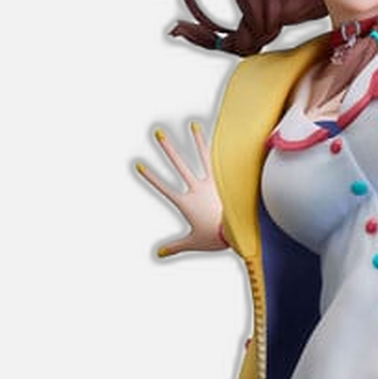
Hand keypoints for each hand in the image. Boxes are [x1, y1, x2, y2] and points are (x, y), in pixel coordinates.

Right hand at [135, 121, 224, 256]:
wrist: (238, 233)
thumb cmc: (216, 238)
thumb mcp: (193, 243)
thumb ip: (175, 247)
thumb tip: (158, 254)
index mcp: (186, 203)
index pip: (163, 187)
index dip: (150, 176)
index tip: (138, 164)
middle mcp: (197, 189)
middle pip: (179, 165)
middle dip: (168, 148)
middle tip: (158, 132)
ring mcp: (213, 184)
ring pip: (203, 157)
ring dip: (197, 140)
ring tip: (193, 124)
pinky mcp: (227, 183)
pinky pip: (223, 164)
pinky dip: (223, 152)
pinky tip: (225, 138)